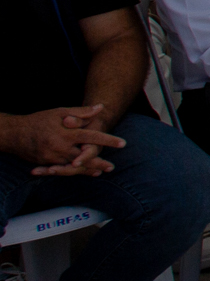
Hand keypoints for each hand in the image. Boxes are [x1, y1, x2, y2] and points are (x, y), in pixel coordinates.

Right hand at [1, 108, 126, 173]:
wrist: (15, 133)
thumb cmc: (40, 120)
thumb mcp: (60, 112)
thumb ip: (81, 112)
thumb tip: (100, 107)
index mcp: (66, 133)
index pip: (92, 136)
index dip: (108, 140)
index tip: (122, 143)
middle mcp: (60, 146)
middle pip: (84, 157)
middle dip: (99, 162)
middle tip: (111, 167)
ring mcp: (52, 157)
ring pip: (74, 166)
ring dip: (88, 169)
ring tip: (100, 171)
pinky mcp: (46, 163)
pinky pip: (62, 169)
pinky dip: (73, 171)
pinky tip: (83, 172)